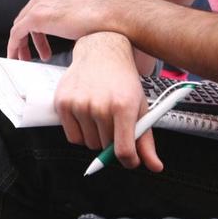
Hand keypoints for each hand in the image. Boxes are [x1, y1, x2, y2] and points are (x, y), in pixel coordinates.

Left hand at [7, 0, 109, 59]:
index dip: (41, 24)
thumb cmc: (102, 12)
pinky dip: (14, 46)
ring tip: (27, 58)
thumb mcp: (83, 5)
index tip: (44, 37)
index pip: (40, 5)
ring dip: (22, 43)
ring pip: (21, 25)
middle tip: (39, 52)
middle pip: (29, 15)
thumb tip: (72, 24)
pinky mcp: (35, 16)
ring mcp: (38, 2)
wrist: (108, 12)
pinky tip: (17, 56)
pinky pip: (17, 33)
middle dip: (33, 36)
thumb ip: (70, 9)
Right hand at [54, 33, 163, 171]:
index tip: (130, 160)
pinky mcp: (62, 103)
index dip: (129, 161)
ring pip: (88, 144)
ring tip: (100, 116)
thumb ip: (146, 140)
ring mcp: (79, 104)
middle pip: (105, 148)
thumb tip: (155, 167)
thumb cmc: (122, 81)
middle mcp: (99, 105)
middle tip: (114, 123)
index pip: (123, 151)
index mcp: (123, 106)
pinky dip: (80, 132)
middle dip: (112, 141)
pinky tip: (86, 115)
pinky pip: (72, 137)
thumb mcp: (140, 107)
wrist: (102, 52)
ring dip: (95, 137)